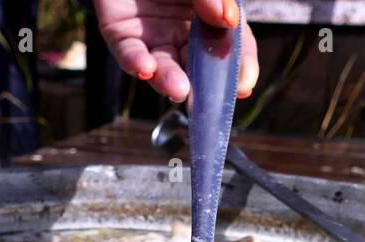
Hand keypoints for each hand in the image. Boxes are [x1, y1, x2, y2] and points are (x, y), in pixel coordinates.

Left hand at [95, 0, 259, 101]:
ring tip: (179, 90)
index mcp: (210, 18)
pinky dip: (137, 62)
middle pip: (197, 66)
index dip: (240, 68)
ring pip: (163, 67)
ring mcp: (153, 37)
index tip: (242, 86)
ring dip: (170, 81)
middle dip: (203, 85)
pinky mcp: (121, 35)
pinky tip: (146, 68)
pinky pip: (128, 53)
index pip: (232, 47)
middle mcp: (182, 33)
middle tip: (209, 100)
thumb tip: (229, 21)